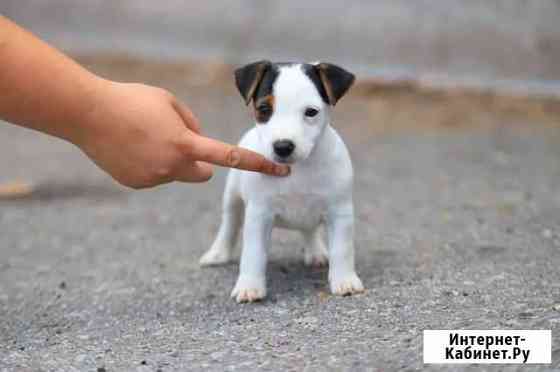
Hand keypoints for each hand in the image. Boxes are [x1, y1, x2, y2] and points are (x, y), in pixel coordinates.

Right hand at [74, 81, 288, 188]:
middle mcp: (172, 167)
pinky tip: (130, 149)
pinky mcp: (137, 184)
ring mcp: (153, 178)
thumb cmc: (131, 100)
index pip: (230, 157)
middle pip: (203, 174)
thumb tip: (199, 142)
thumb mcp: (169, 102)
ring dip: (170, 160)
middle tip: (183, 145)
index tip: (281, 170)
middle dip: (201, 164)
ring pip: (175, 172)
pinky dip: (149, 165)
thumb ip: (191, 123)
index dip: (257, 163)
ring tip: (143, 138)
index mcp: (186, 144)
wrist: (87, 113)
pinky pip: (154, 175)